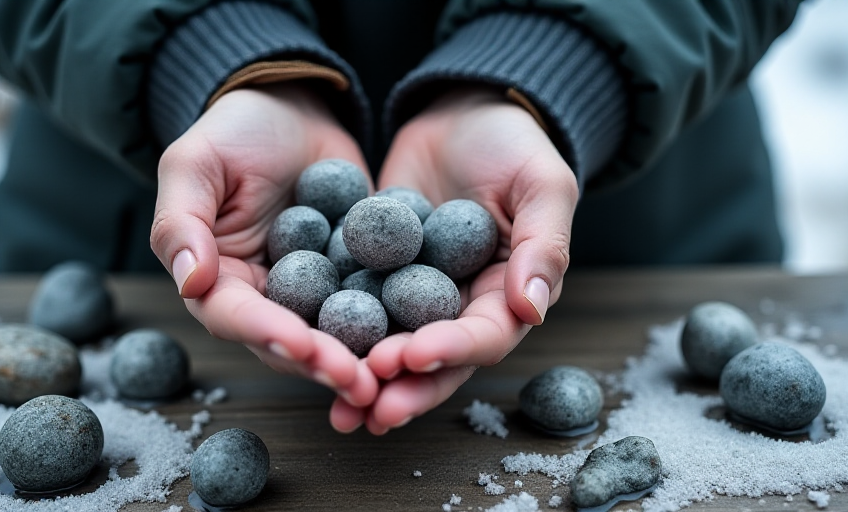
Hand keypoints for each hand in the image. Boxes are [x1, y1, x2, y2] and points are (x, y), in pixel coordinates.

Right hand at [151, 83, 377, 409]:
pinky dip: (397, 323)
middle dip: (324, 363)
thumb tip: (189, 281)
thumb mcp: (194, 163)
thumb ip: (182, 222)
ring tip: (393, 372)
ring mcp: (315, 292)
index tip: (301, 346)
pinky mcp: (357, 277)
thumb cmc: (233, 131)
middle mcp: (267, 297)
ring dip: (363, 358)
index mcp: (218, 280)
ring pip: (336, 335)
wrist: (292, 109)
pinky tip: (425, 335)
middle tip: (360, 380)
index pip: (236, 317)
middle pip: (290, 342)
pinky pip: (377, 304)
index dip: (267, 334)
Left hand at [329, 87, 578, 433]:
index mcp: (507, 294)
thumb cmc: (514, 145)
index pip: (484, 336)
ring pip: (391, 348)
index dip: (451, 351)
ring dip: (366, 380)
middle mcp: (459, 305)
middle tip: (369, 406)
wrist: (463, 113)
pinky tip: (304, 351)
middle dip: (403, 387)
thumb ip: (543, 244)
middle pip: (434, 361)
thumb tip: (532, 309)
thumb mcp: (541, 184)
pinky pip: (354, 309)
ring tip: (338, 405)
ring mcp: (414, 294)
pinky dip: (334, 334)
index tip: (414, 354)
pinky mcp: (376, 275)